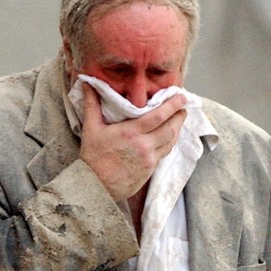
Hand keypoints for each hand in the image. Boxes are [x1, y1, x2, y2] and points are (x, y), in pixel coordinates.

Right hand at [78, 81, 185, 200]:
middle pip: (170, 128)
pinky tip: (168, 136)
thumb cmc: (92, 158)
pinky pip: (164, 153)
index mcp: (130, 133)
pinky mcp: (150, 170)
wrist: (95, 187)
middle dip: (179, 116)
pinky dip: (169, 142)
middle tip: (183, 106)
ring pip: (171, 141)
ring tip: (179, 119)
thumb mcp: (91, 129)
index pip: (158, 115)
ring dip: (177, 129)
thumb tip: (87, 83)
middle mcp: (143, 146)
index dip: (172, 105)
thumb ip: (92, 104)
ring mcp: (149, 160)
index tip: (180, 96)